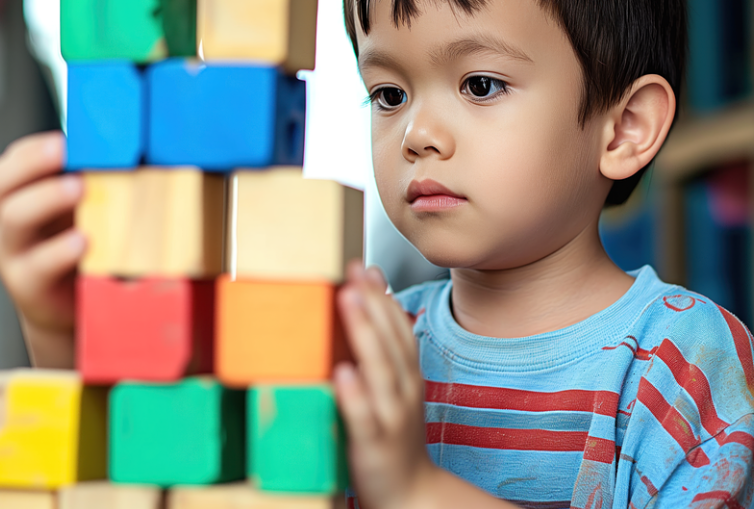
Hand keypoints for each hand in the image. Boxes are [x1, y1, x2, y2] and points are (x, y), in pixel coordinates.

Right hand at [0, 131, 83, 366]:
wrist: (70, 308)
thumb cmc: (79, 247)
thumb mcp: (81, 211)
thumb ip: (93, 182)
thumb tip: (133, 150)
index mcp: (15, 196)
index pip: (10, 163)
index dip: (33, 149)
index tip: (65, 138)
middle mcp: (5, 221)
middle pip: (0, 183)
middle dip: (33, 163)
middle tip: (65, 151)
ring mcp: (12, 253)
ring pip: (15, 218)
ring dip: (48, 198)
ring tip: (80, 188)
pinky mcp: (28, 286)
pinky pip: (39, 265)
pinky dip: (61, 250)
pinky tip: (84, 240)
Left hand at [334, 260, 436, 508]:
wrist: (411, 496)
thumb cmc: (396, 439)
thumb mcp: (394, 391)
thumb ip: (381, 354)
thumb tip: (362, 312)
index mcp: (407, 377)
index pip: (398, 328)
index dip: (383, 297)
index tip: (365, 268)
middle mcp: (403, 392)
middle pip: (391, 340)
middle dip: (373, 303)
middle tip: (353, 273)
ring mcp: (391, 417)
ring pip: (380, 370)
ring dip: (365, 332)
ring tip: (349, 301)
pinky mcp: (373, 444)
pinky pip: (364, 417)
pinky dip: (355, 394)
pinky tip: (343, 373)